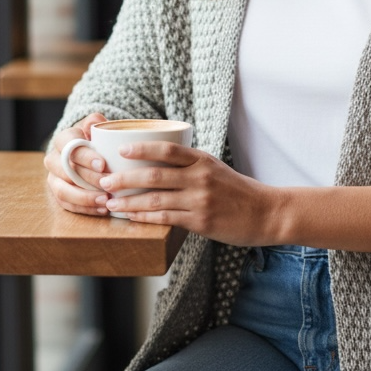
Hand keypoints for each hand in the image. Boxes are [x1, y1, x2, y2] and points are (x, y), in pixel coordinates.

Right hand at [45, 112, 110, 215]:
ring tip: (105, 201)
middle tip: (108, 185)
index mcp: (63, 140)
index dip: (85, 156)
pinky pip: (68, 205)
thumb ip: (96, 123)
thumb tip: (96, 121)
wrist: (89, 151)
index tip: (102, 165)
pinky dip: (85, 209)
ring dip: (85, 198)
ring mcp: (54, 178)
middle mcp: (54, 159)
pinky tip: (103, 209)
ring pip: (62, 191)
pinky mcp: (59, 194)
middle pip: (66, 172)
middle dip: (88, 180)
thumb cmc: (95, 139)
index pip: (69, 146)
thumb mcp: (96, 127)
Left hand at [97, 143, 281, 245]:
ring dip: (128, 201)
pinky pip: (165, 218)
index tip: (120, 151)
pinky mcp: (201, 221)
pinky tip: (131, 218)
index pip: (167, 149)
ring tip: (109, 203)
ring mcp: (200, 200)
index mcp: (202, 160)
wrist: (266, 212)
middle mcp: (200, 177)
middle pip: (154, 174)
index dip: (141, 148)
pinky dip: (144, 218)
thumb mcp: (216, 169)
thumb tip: (159, 164)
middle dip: (124, 178)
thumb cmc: (238, 192)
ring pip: (155, 199)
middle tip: (104, 180)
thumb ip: (190, 166)